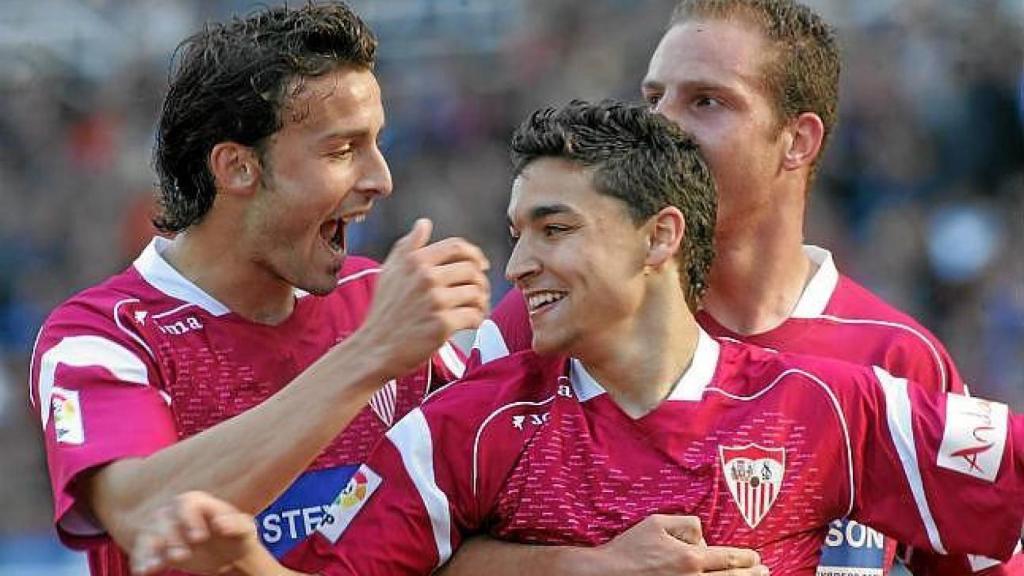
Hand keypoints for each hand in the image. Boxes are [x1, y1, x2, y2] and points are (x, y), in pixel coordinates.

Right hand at [130, 491, 262, 575]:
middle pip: (165, 519)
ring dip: (150, 550)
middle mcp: (176, 510)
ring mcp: (163, 526)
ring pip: (149, 534)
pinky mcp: (156, 545)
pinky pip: (142, 549)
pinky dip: (141, 559)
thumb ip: (236, 524)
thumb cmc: (237, 537)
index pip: (187, 504)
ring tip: (155, 567)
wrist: (226, 554)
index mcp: (198, 501)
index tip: (199, 538)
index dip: (190, 519)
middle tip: (182, 556)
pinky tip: (143, 571)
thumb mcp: (244, 530)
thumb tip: (221, 524)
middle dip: (171, 538)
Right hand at [357, 218, 489, 378]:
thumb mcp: (389, 271)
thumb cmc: (384, 311)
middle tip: (480, 293)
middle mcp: (425, 277)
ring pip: (476, 293)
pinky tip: (471, 323)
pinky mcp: (443, 324)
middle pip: (472, 270)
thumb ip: (408, 246)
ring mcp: (435, 301)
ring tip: (476, 309)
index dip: (475, 254)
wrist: (375, 347)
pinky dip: (477, 320)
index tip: (481, 265)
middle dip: (481, 281)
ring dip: (482, 302)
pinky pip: (474, 316)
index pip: (456, 247)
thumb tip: (424, 223)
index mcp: (414, 261)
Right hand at [589, 514, 767, 574]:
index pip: (728, 558)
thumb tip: (703, 535)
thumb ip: (686, 524)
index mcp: (690, 558)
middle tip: (765, 571)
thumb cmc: (630, 547)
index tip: (756, 557)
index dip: (746, 558)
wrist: (607, 574)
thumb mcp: (657, 523)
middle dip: (752, 574)